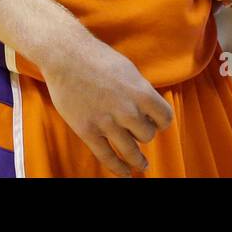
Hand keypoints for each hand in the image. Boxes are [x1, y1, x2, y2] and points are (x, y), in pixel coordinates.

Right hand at [38, 29, 173, 176]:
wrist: (67, 57)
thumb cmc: (99, 58)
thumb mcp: (129, 70)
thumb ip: (140, 91)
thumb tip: (148, 108)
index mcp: (141, 92)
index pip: (164, 118)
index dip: (162, 122)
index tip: (157, 123)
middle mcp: (127, 110)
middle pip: (148, 135)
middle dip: (145, 134)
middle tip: (140, 132)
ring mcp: (106, 122)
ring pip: (131, 150)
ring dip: (137, 159)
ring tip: (141, 165)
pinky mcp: (87, 131)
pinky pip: (107, 156)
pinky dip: (118, 169)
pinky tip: (125, 173)